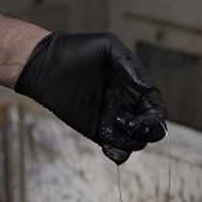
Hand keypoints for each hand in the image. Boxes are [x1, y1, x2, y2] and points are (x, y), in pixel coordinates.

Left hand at [15, 32, 166, 163]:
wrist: (44, 66)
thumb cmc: (75, 50)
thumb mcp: (107, 46)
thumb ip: (130, 65)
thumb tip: (147, 88)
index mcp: (134, 86)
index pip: (157, 108)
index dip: (157, 117)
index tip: (145, 117)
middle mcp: (126, 104)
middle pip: (151, 129)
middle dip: (145, 131)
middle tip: (125, 121)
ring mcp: (112, 120)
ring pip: (135, 143)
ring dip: (129, 141)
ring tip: (110, 124)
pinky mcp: (97, 132)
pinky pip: (116, 150)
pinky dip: (118, 154)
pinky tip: (107, 145)